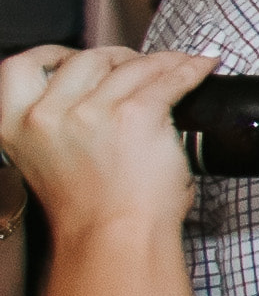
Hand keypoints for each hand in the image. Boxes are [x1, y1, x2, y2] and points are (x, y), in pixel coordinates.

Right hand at [0, 46, 211, 243]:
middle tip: (139, 68)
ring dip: (161, 61)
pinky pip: (170, 77)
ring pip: (132, 65)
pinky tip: (203, 66)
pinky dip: (191, 68)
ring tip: (179, 65)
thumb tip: (90, 97)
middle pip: (86, 59)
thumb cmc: (91, 211)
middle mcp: (47, 114)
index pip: (19, 68)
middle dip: (116, 59)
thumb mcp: (49, 162)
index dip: (51, 55)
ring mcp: (92, 112)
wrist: (115, 239)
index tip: (75, 56)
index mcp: (15, 125)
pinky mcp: (137, 114)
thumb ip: (56, 127)